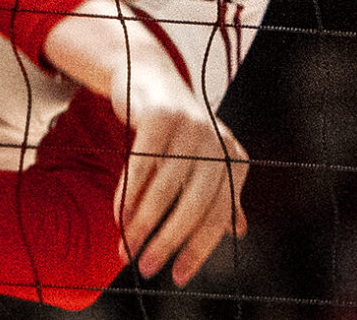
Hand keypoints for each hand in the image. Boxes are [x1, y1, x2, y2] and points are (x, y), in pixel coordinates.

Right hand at [114, 48, 251, 283]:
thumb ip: (220, 193)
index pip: (218, 215)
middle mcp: (217, 141)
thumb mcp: (204, 161)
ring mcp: (190, 126)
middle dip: (169, 242)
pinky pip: (141, 166)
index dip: (198, 250)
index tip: (177, 278)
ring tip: (125, 247)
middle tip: (147, 268)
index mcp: (232, 158)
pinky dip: (127, 195)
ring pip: (164, 189)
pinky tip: (119, 217)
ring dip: (141, 224)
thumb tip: (238, 231)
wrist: (153, 79)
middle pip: (195, 206)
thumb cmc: (179, 132)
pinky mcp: (160, 115)